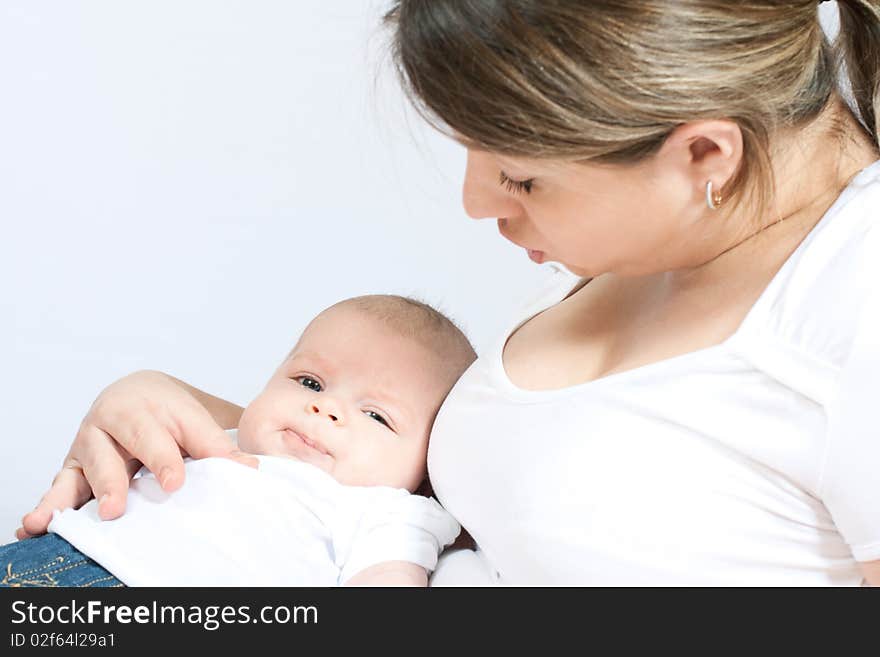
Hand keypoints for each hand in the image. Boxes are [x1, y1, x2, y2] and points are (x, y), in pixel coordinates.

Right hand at [16, 370, 256, 538]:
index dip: (171, 458)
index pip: (171, 431)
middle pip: (131, 441)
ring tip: (108, 512)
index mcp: (156, 404)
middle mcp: (120, 418)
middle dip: (136, 471)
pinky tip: (37, 525)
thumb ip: (219, 444)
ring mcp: (93, 442)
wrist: (136, 393)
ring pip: (91, 464)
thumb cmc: (170, 413)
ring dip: (100, 488)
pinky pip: (60, 486)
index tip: (176, 482)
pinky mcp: (74, 467)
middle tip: (139, 500)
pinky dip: (49, 505)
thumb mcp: (197, 420)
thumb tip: (252, 469)